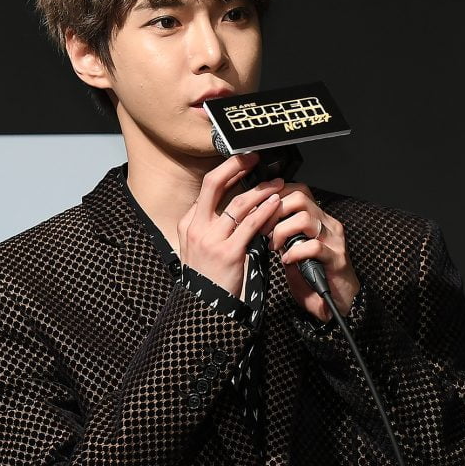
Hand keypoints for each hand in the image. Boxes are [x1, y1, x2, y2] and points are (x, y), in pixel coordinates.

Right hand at [177, 152, 283, 298]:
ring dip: (261, 189)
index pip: (207, 188)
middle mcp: (196, 227)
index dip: (227, 172)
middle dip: (236, 165)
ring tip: (276, 184)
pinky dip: (266, 210)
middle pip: (214, 183)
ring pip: (238, 203)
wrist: (205, 308)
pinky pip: (251, 224)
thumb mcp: (198, 247)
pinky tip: (276, 203)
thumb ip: (210, 225)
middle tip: (254, 157)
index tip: (243, 163)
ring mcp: (211, 239)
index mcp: (187, 224)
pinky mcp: (229, 253)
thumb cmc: (207, 278)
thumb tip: (231, 205)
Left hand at [260, 182, 359, 322]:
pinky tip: (287, 261)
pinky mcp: (337, 258)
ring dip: (282, 231)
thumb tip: (259, 223)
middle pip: (300, 198)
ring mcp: (334, 240)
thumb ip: (282, 235)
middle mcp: (328, 224)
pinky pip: (314, 247)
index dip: (276, 196)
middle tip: (263, 230)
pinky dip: (295, 253)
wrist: (338, 301)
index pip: (298, 191)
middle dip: (275, 211)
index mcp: (318, 219)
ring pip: (305, 219)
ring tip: (274, 246)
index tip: (259, 211)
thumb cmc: (314, 276)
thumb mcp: (293, 250)